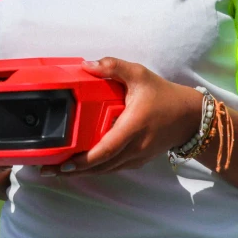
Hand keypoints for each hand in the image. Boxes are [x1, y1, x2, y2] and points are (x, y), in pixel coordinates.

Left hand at [44, 57, 201, 175]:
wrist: (189, 117)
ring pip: (105, 170)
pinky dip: (95, 170)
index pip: (107, 149)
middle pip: (101, 166)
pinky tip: (80, 167)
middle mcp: (135, 146)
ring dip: (82, 173)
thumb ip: (114, 66)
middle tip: (48, 171)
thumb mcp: (139, 74)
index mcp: (133, 126)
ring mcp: (137, 157)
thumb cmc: (163, 95)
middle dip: (74, 170)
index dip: (85, 159)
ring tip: (57, 171)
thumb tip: (87, 64)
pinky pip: (113, 168)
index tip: (64, 163)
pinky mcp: (138, 160)